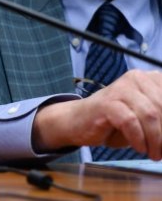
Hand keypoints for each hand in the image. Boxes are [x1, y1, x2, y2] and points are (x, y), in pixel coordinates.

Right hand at [33, 70, 161, 158]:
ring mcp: (120, 88)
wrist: (78, 121)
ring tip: (153, 153)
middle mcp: (136, 77)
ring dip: (155, 140)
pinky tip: (139, 148)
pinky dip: (138, 138)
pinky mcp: (106, 102)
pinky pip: (130, 121)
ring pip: (150, 115)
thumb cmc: (116, 122)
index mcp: (150, 79)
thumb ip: (161, 119)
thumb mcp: (147, 119)